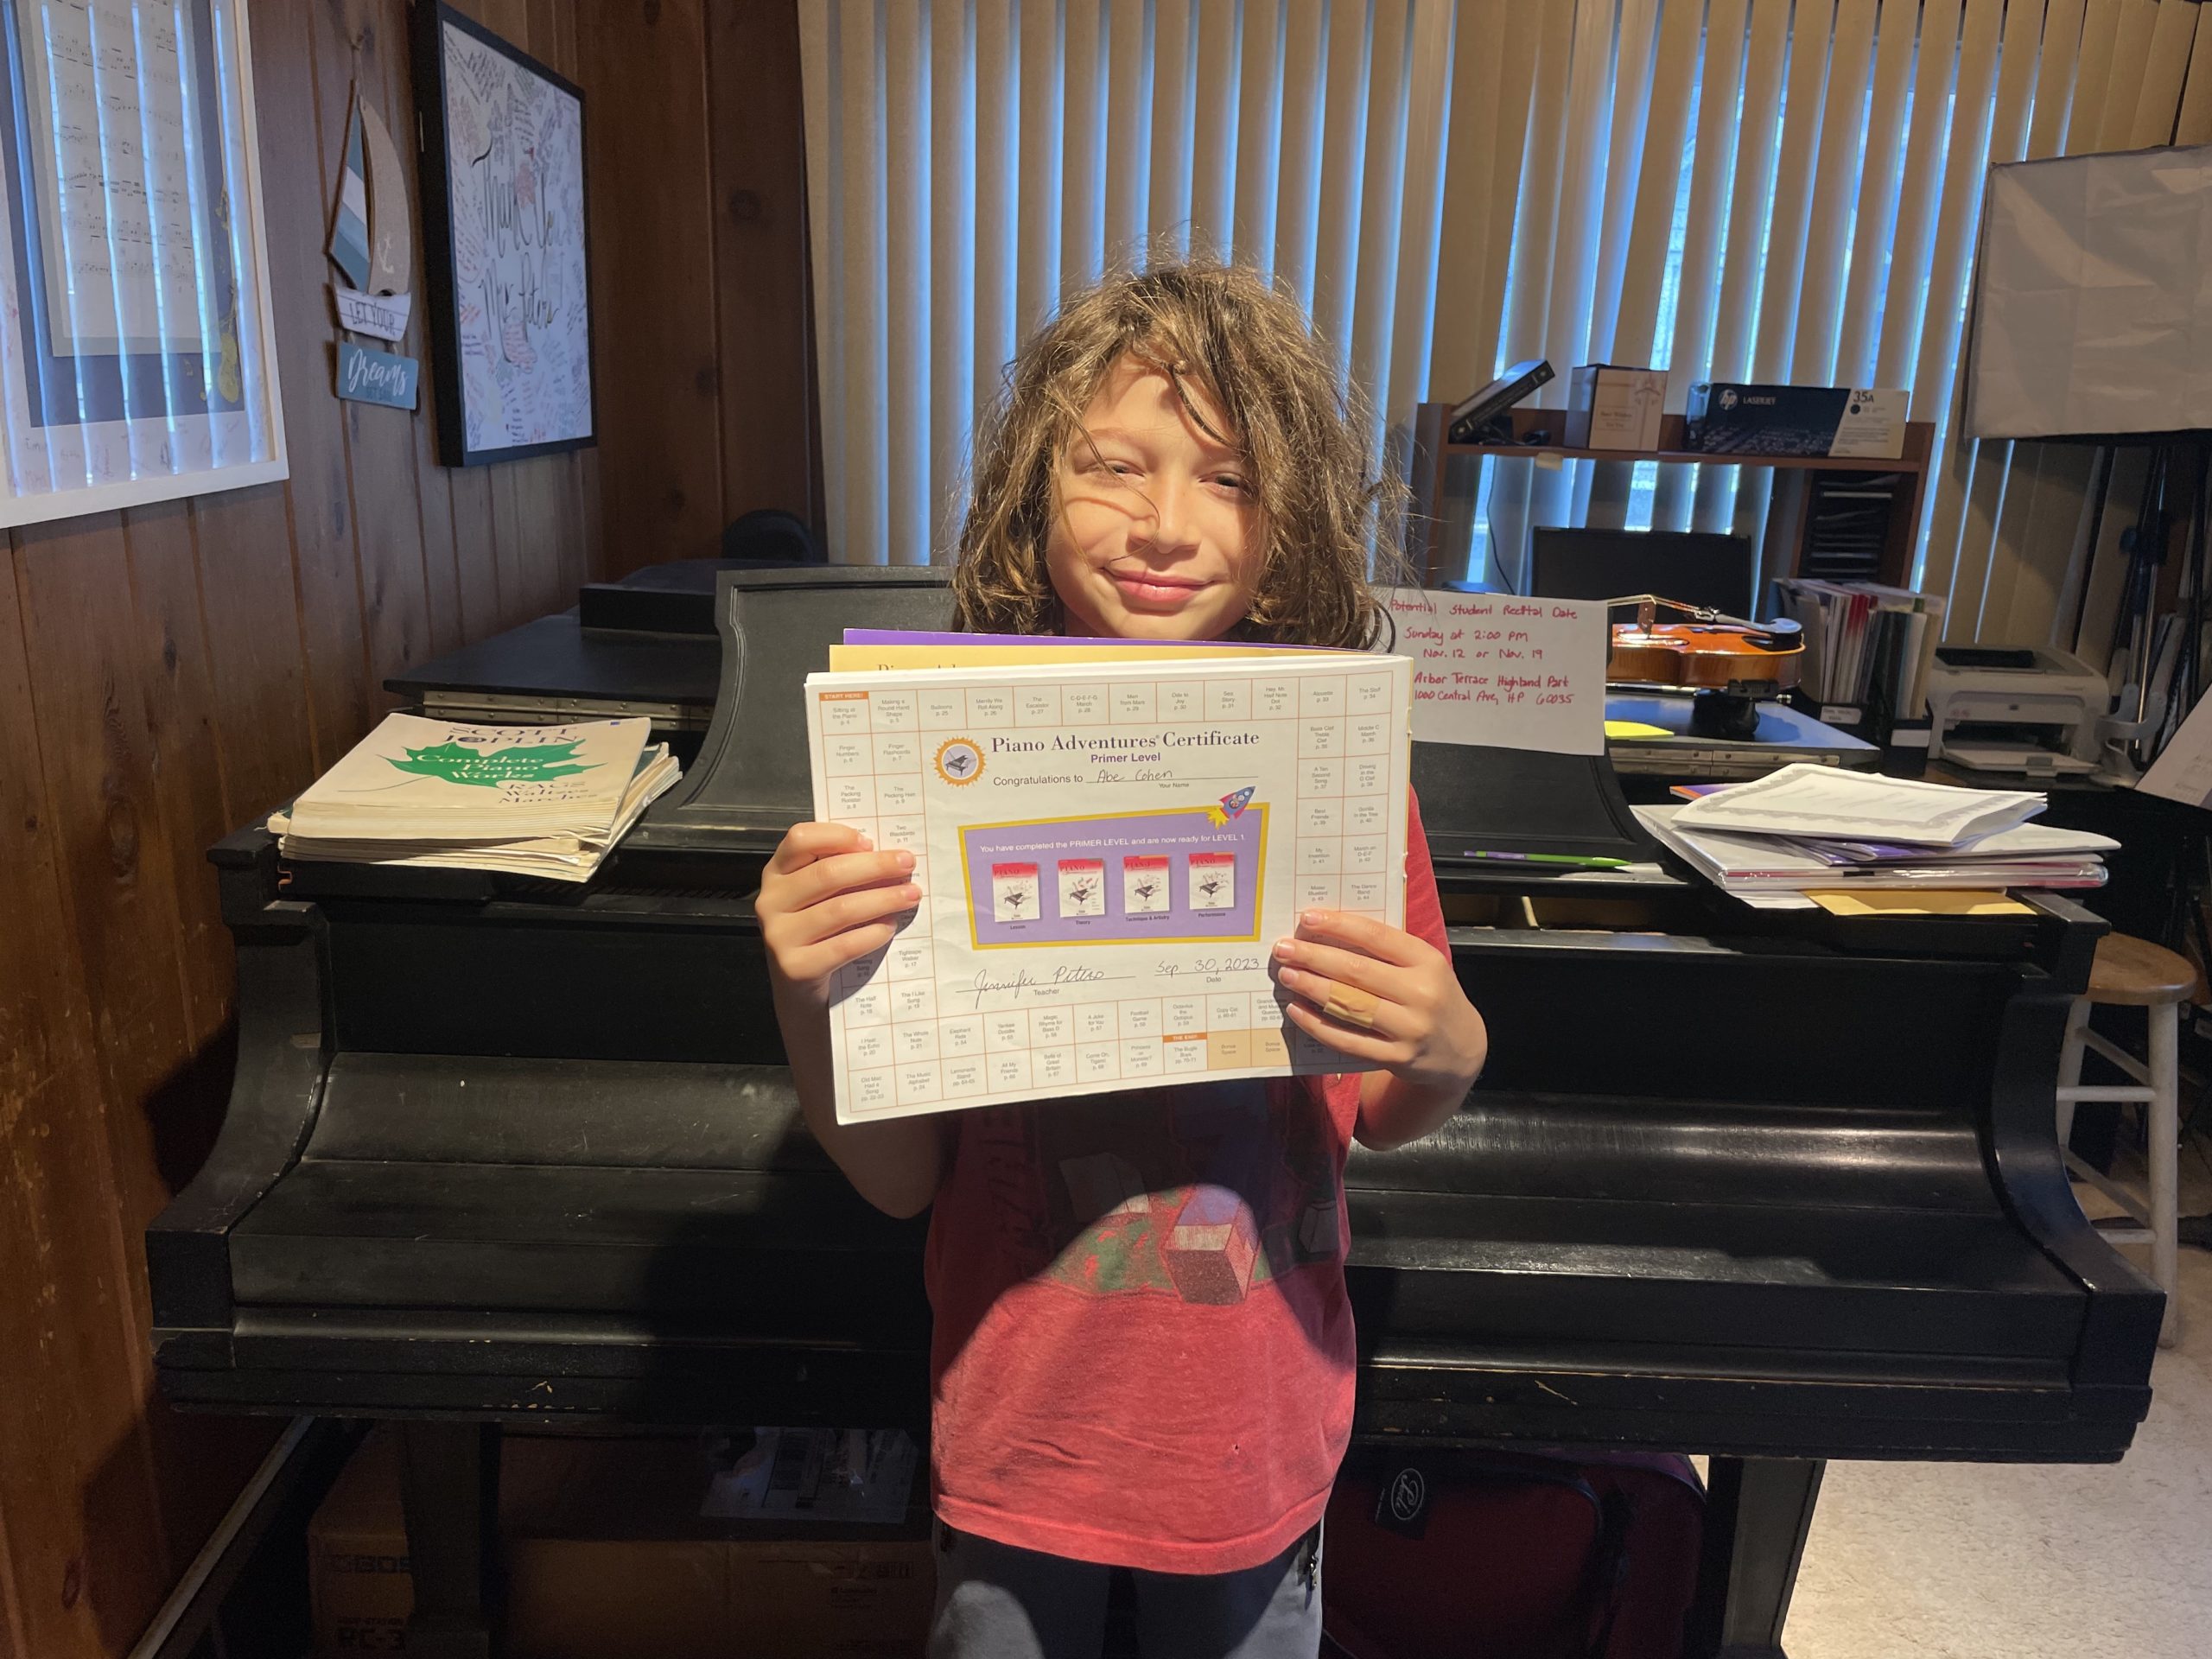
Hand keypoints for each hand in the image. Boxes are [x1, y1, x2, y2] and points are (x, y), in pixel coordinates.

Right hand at [758, 822, 921, 1006]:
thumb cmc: (818, 931)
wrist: (798, 987)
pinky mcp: (795, 967)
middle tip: (907, 864)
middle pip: (827, 874)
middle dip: (875, 866)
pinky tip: (889, 927)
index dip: (837, 836)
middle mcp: (771, 901)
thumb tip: (888, 857)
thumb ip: (839, 873)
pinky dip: (871, 934)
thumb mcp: (818, 896)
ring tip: (910, 895)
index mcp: (776, 873)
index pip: (799, 839)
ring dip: (882, 899)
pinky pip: (843, 946)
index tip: (870, 843)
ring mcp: (779, 935)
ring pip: (839, 909)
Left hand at [1270, 909, 1485, 1091]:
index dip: (1339, 926)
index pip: (1377, 937)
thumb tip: (1329, 935)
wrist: (1462, 1050)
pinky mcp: (1396, 1058)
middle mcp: (1422, 994)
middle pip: (1357, 971)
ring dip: (1312, 988)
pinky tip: (1297, 1010)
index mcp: (1427, 961)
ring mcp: (1410, 1029)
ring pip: (1350, 1005)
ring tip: (1287, 975)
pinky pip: (1348, 1040)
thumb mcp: (1424, 966)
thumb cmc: (1433, 997)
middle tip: (1284, 949)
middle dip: (1314, 958)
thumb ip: (1388, 952)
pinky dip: (1318, 1025)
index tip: (1307, 919)